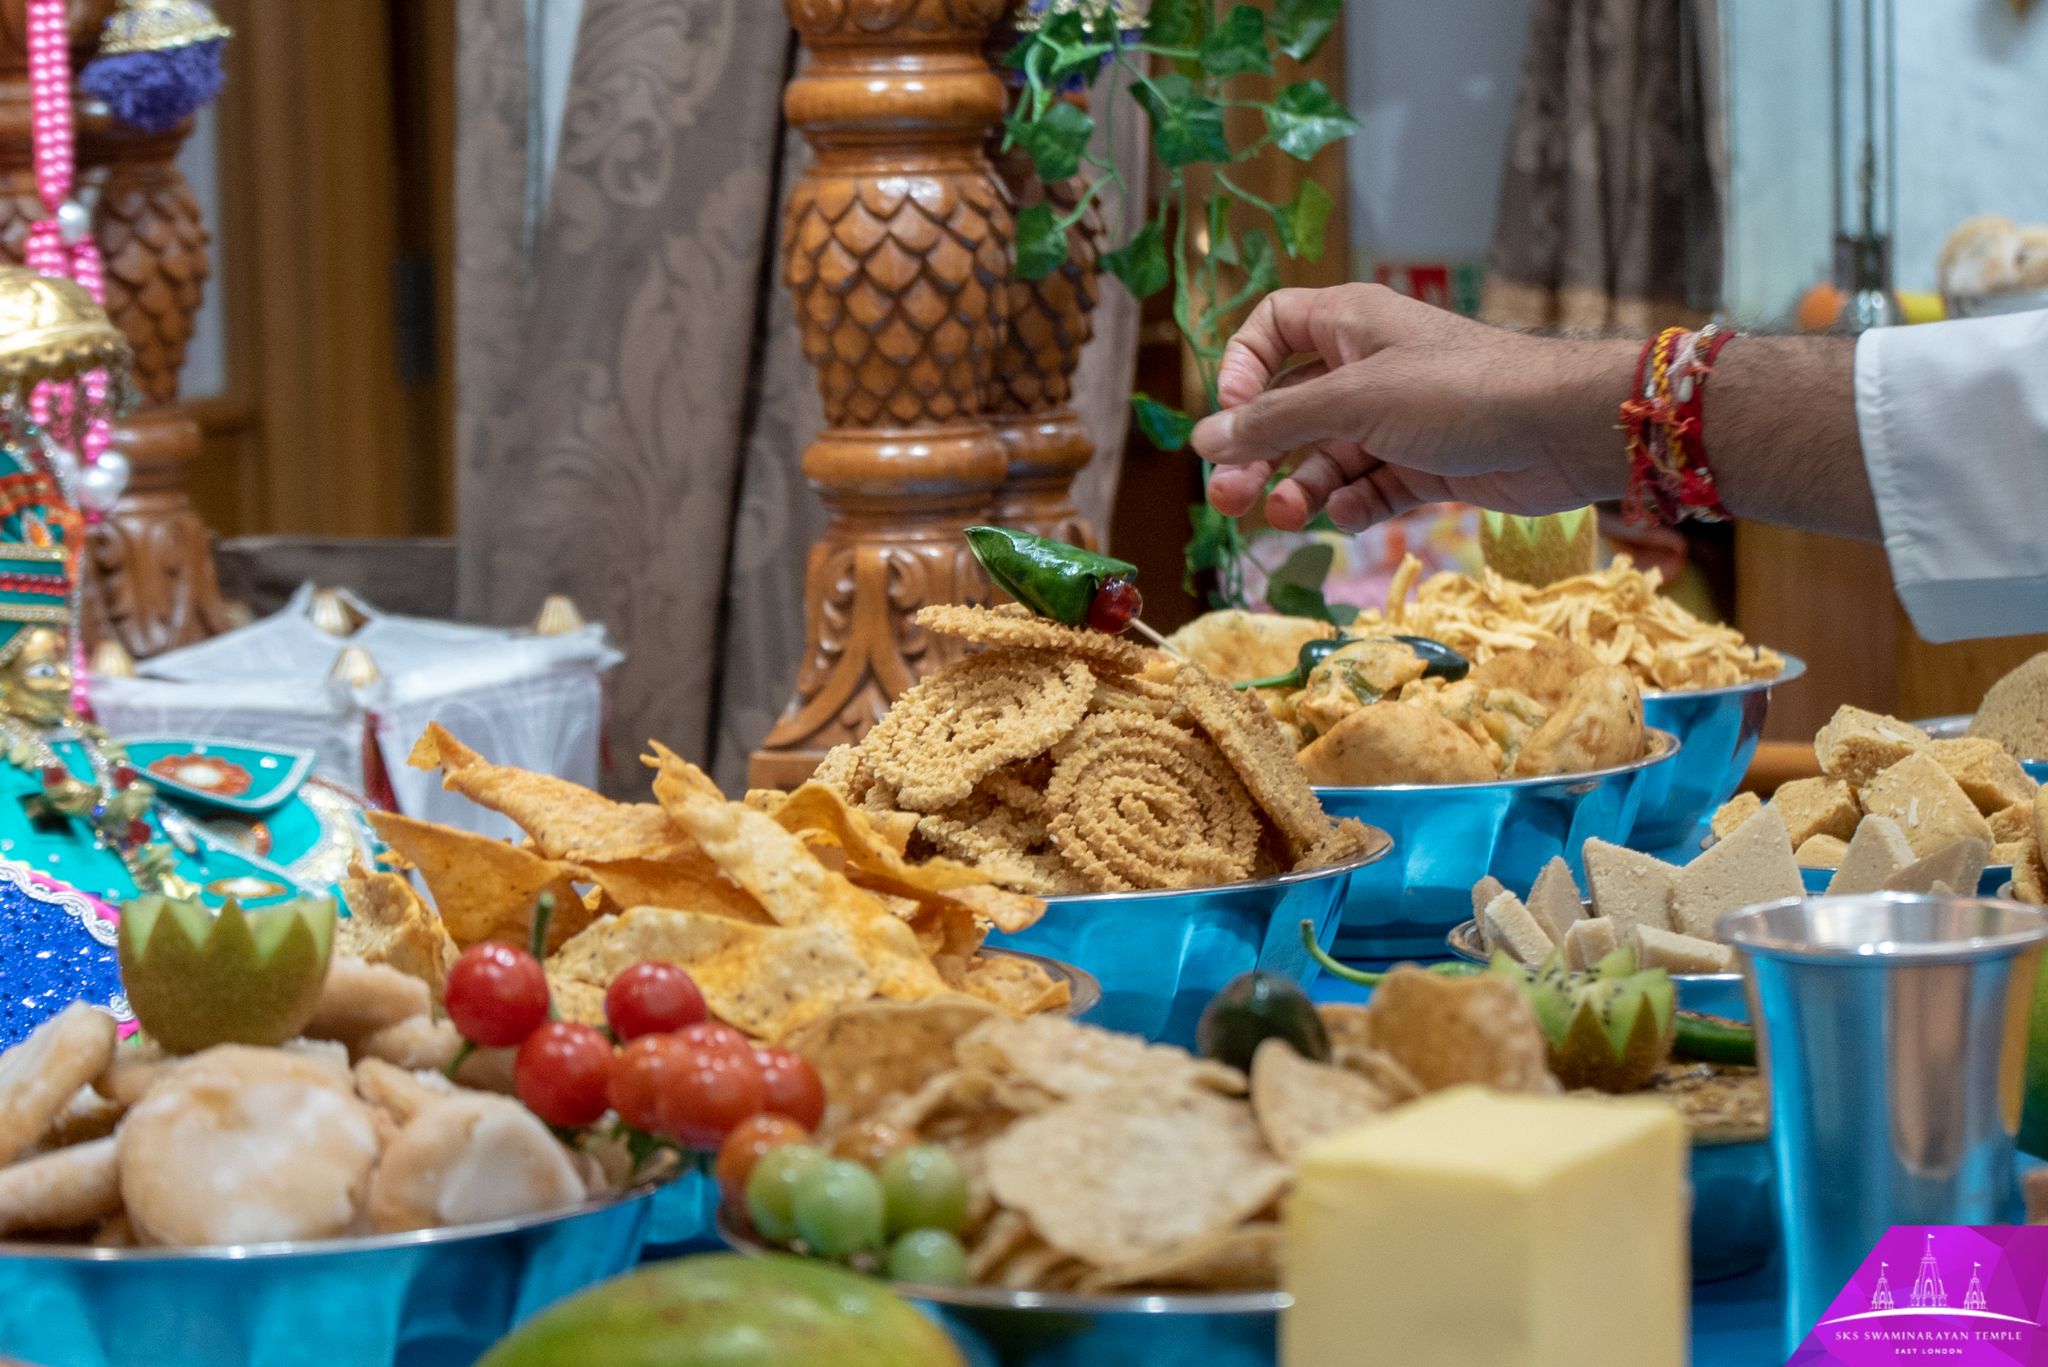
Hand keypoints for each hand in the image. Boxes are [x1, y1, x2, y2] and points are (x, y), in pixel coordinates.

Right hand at [1190, 285, 1636, 531]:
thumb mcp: (1353, 401)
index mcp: (1348, 323)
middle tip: (1227, 497)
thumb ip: (1276, 423)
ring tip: (1285, 517)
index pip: (1271, 328)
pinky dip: (1351, 503)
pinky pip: (1368, 486)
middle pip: (1288, 407)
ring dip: (1299, 487)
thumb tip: (1203, 440)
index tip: (1234, 413)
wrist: (1560, 430)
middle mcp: (1367, 366)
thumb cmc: (1458, 390)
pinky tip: (1347, 513)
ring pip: (1325, 456)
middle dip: (1257, 453)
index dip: (1242, 369)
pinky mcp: (1424, 463)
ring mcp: (1396, 418)